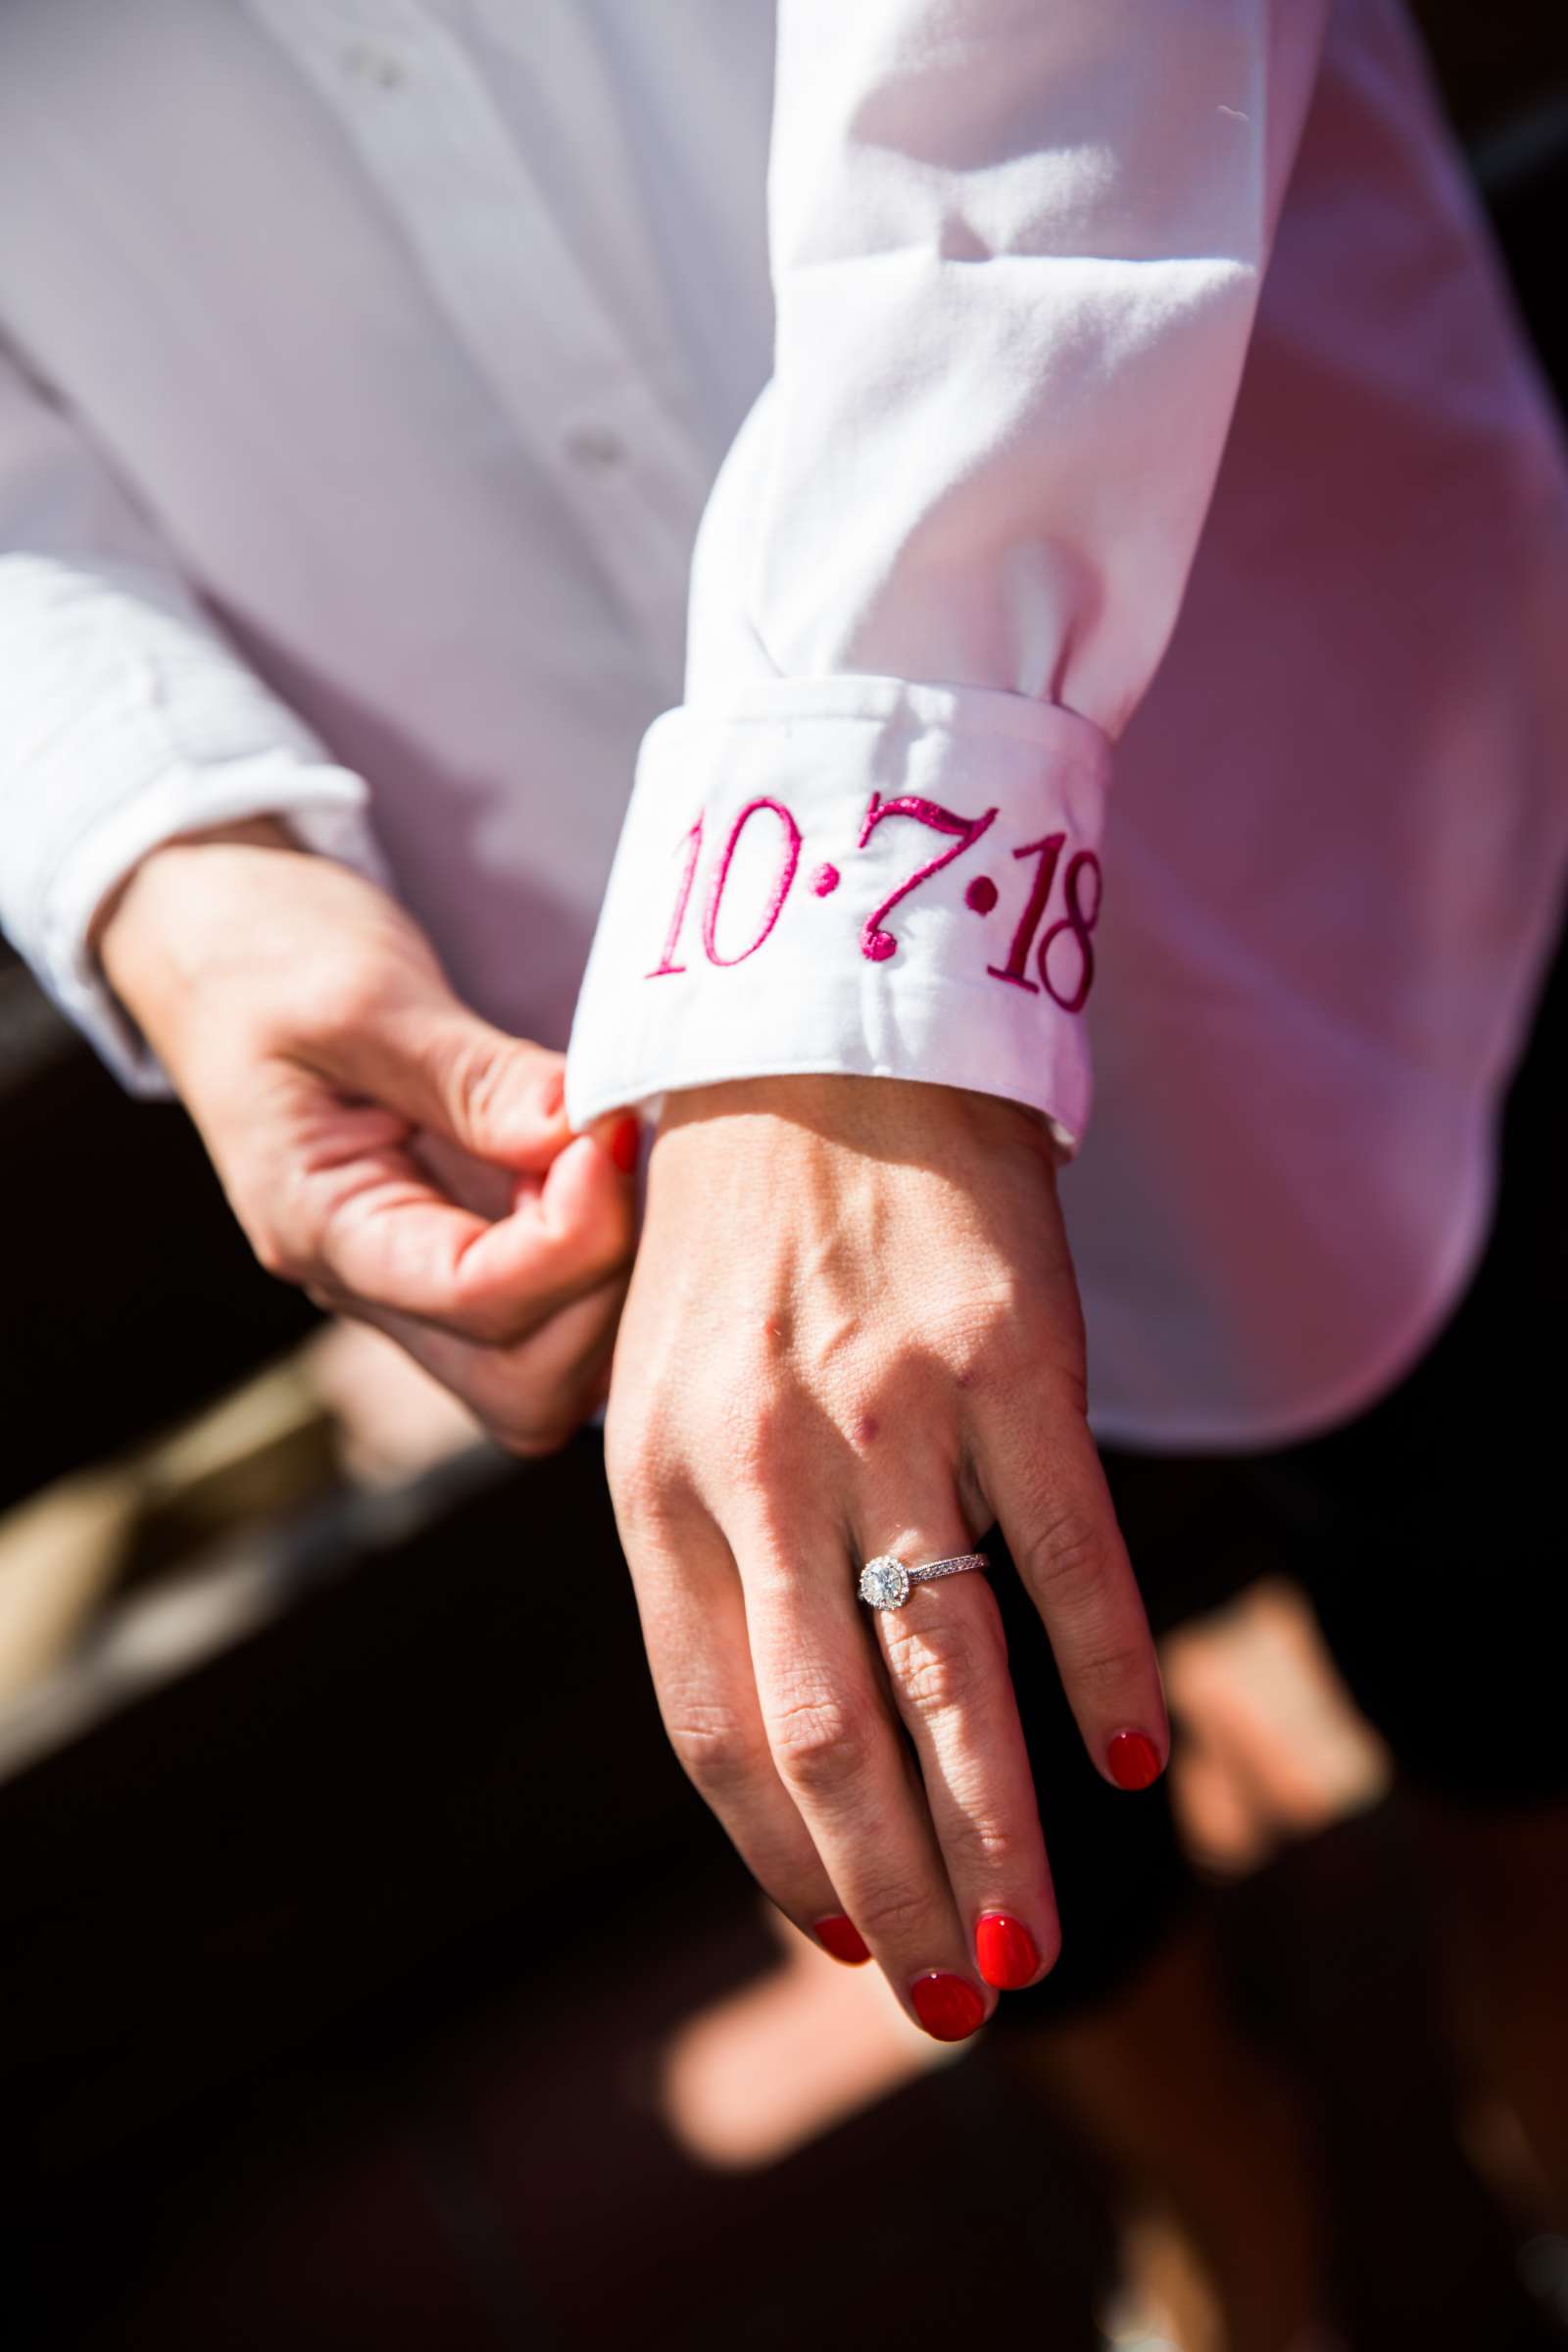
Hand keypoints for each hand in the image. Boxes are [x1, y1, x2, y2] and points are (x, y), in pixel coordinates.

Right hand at [99, 821, 635, 1454]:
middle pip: (524, 1385)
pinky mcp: (465, 1250)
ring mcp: (420, 1278)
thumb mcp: (363, 995)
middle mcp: (371, 1283)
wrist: (215, 945)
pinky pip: (557, 1318)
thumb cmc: (268, 957)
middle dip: (604, 1287)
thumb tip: (584, 1135)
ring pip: (551, 1371)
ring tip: (611, 1162)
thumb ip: (477, 1076)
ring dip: (614, 1285)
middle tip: (617, 1157)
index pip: (474, 1300)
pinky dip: (609, 1268)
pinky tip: (609, 1175)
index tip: (605, 1135)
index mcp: (320, 1227)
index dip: (572, 1237)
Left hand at [607, 1074, 1165, 2037]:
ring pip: (946, 1672)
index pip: (708, 1722)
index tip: (836, 1937)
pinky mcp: (1011, 1357)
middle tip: (947, 2006)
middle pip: (824, 1736)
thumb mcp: (664, 1387)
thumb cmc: (736, 1236)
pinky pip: (1069, 1553)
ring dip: (995, 1836)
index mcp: (653, 1479)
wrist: (823, 1041)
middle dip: (889, 1894)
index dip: (775, 1852)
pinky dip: (1104, 1672)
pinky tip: (1135, 1761)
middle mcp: (758, 1461)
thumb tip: (775, 1733)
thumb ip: (702, 1547)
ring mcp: (889, 1410)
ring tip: (1027, 1954)